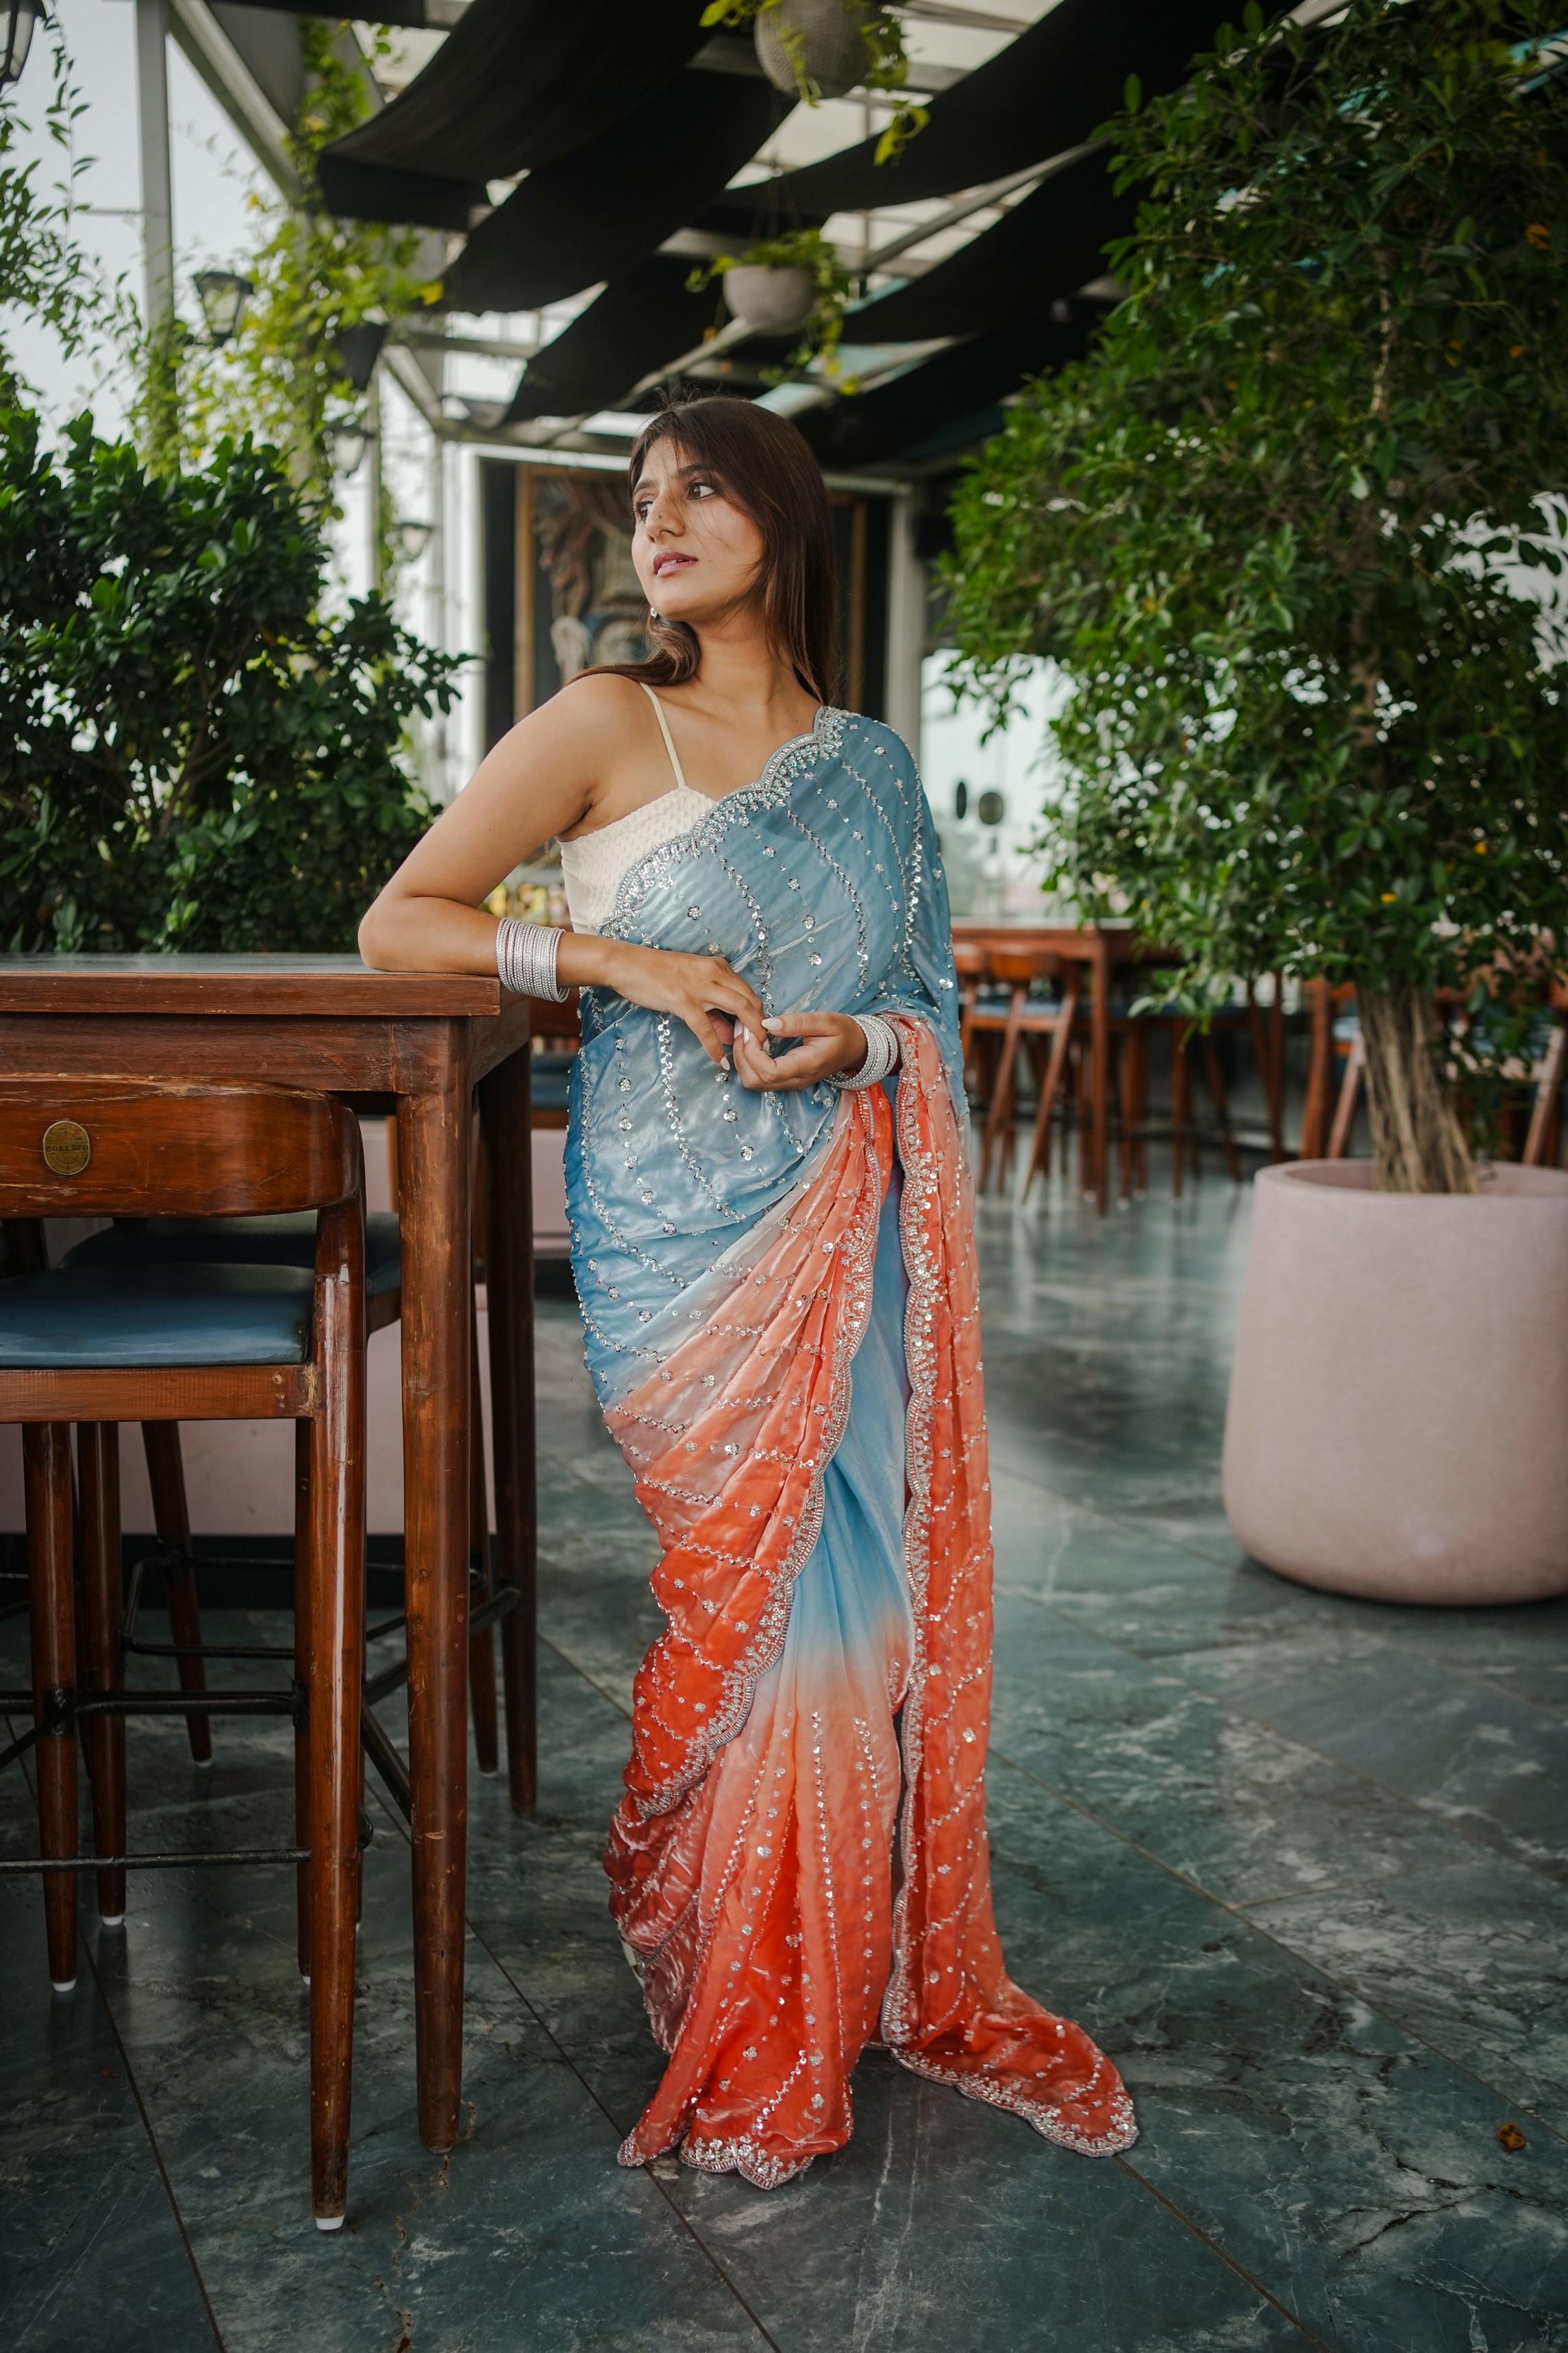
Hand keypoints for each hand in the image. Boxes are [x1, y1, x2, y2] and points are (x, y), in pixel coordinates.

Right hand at [592, 940, 765, 1066]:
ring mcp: (699, 986)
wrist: (627, 965)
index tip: (762, 1034)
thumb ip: (714, 1010)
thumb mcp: (692, 988)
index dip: (759, 1015)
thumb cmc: (658, 975)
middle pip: (751, 1000)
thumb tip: (732, 1035)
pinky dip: (716, 1047)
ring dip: (749, 1033)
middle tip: (764, 1047)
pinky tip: (721, 1062)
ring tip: (752, 1053)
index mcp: (718, 967)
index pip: (749, 991)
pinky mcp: (683, 1000)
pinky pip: (706, 1028)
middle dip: (761, 1025)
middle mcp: (714, 972)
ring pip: (739, 1008)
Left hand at [732, 1009, 864, 1092]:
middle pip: (755, 1081)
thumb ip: (797, 1022)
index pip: (769, 1072)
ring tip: (747, 1035)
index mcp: (806, 1066)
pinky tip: (753, 1043)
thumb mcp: (825, 1020)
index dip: (752, 1053)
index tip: (752, 1031)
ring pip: (754, 1082)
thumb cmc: (844, 1033)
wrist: (856, 1048)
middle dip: (742, 1055)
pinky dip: (749, 1062)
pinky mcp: (786, 1080)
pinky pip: (759, 1079)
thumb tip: (767, 1024)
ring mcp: (790, 1083)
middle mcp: (796, 1080)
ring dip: (743, 1059)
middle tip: (744, 1030)